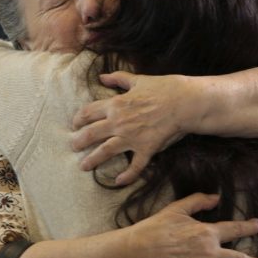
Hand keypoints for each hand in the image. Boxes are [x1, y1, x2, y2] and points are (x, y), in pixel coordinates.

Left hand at [72, 72, 193, 185]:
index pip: (89, 112)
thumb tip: (102, 76)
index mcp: (116, 105)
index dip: (79, 119)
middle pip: (92, 134)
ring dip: (92, 160)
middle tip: (74, 146)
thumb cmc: (163, 88)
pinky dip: (126, 176)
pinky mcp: (146, 149)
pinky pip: (134, 166)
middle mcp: (119, 123)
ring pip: (105, 151)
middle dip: (79, 141)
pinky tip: (118, 181)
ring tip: (83, 166)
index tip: (75, 124)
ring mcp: (131, 138)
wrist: (184, 102)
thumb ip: (118, 78)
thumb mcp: (137, 79)